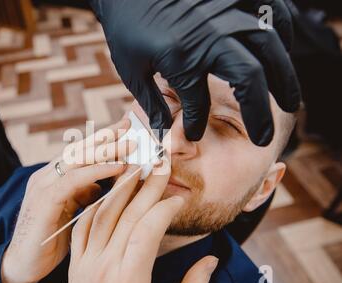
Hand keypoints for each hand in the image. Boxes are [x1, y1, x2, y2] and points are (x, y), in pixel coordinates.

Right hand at [1, 118, 136, 282]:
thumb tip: (108, 185)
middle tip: (129, 126)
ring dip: (106, 150)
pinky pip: (74, 180)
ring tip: (130, 144)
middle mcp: (47, 176)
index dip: (102, 140)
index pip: (80, 152)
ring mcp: (43, 186)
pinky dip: (97, 171)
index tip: (124, 129)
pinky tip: (117, 167)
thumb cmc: (50, 239)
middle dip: (106, 137)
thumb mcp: (73, 212)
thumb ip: (86, 195)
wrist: (22, 266)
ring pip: (77, 159)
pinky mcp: (44, 201)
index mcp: (53, 177)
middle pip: (79, 149)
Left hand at [67, 161, 217, 282]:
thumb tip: (210, 260)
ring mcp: (84, 267)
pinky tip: (106, 193)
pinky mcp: (75, 268)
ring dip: (118, 189)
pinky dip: (94, 207)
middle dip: (145, 186)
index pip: (146, 229)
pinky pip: (82, 229)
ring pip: (100, 216)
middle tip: (159, 163)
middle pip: (125, 216)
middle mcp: (103, 269)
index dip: (164, 209)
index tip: (179, 199)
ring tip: (134, 167)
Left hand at [90, 0, 300, 145]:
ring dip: (283, 77)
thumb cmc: (126, 26)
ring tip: (290, 102)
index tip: (195, 135)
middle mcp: (212, 36)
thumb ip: (151, 102)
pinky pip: (271, 10)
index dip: (196, 124)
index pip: (198, 105)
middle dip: (261, 113)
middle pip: (251, 79)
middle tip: (265, 137)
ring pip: (269, 46)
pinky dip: (283, 30)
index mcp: (183, 58)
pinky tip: (284, 49)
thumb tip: (163, 133)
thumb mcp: (131, 68)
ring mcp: (227, 12)